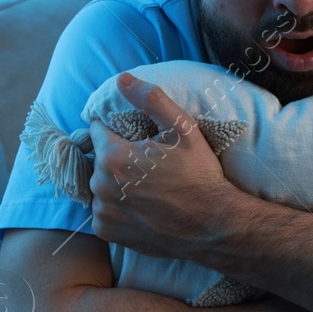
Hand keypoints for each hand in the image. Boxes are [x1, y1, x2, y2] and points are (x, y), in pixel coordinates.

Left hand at [86, 72, 243, 259]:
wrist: (214, 225)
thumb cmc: (200, 175)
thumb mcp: (182, 128)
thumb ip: (150, 99)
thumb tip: (121, 79)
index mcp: (113, 157)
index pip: (99, 130)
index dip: (120, 132)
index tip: (140, 141)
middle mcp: (100, 186)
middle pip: (100, 160)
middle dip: (119, 158)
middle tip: (150, 166)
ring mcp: (103, 212)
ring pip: (102, 186)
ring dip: (117, 184)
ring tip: (148, 188)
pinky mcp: (108, 232)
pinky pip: (104, 212)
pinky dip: (118, 208)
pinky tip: (142, 207)